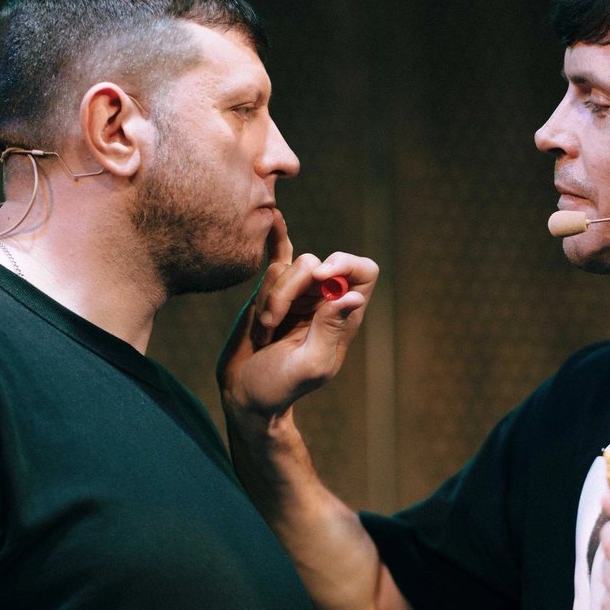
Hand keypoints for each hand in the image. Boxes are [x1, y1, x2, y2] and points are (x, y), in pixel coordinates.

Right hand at [217, 210, 378, 421]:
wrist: (245, 392)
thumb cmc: (280, 387)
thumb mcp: (310, 364)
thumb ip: (329, 330)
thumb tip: (353, 297)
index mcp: (344, 316)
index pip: (364, 272)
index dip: (347, 264)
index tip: (322, 276)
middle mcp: (324, 299)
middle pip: (315, 265)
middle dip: (289, 290)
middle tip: (272, 325)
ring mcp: (297, 292)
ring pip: (286, 268)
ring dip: (269, 297)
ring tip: (264, 331)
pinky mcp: (270, 290)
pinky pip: (277, 255)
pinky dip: (276, 236)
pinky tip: (274, 217)